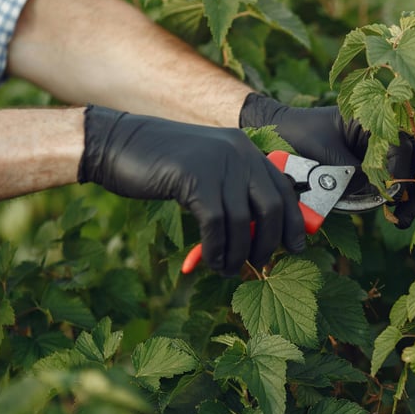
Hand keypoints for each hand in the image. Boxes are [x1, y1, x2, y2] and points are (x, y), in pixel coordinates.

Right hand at [78, 105, 304, 273]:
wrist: (118, 143)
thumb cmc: (162, 165)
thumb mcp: (206, 171)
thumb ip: (233, 191)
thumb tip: (258, 233)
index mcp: (245, 149)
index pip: (283, 189)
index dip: (293, 222)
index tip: (296, 247)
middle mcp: (238, 152)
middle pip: (271, 207)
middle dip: (268, 242)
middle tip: (260, 262)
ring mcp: (217, 163)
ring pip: (242, 222)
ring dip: (239, 253)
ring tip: (229, 270)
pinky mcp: (194, 177)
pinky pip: (216, 224)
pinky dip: (217, 249)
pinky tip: (213, 261)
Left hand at [239, 93, 414, 228]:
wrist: (278, 135)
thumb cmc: (299, 135)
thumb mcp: (328, 154)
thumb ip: (356, 172)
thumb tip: (383, 193)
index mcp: (373, 116)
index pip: (401, 144)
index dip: (401, 170)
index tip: (395, 192)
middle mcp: (382, 130)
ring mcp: (379, 149)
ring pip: (409, 171)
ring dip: (412, 196)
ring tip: (404, 219)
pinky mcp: (371, 166)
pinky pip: (393, 181)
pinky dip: (398, 198)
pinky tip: (397, 216)